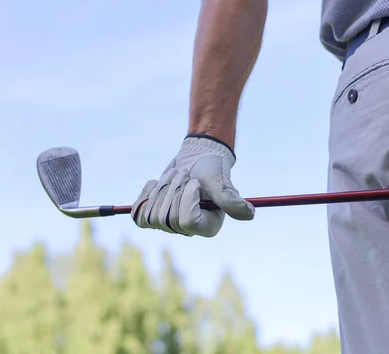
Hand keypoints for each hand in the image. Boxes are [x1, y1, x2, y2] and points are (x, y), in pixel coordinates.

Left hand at [131, 135, 253, 236]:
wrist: (196, 158)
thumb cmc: (212, 169)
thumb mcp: (221, 183)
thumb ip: (231, 200)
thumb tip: (249, 214)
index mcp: (207, 227)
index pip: (186, 221)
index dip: (186, 199)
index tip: (195, 183)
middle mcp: (187, 230)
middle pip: (166, 218)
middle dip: (173, 190)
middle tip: (186, 175)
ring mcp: (168, 225)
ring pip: (152, 215)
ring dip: (162, 188)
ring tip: (176, 177)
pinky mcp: (152, 215)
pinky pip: (139, 213)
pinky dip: (146, 194)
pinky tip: (158, 183)